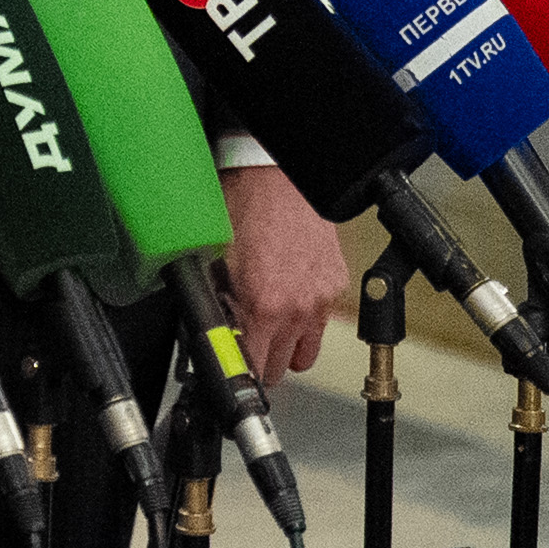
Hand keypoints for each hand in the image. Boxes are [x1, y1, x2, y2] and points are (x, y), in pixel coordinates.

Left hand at [217, 164, 346, 384]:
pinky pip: (320, 322)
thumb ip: (217, 307)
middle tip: (243, 341)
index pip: (255, 369)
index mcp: (262, 306)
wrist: (274, 176)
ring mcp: (320, 299)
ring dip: (285, 346)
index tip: (231, 370)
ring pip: (306, 353)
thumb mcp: (212, 263)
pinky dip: (304, 319)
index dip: (239, 371)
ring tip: (266, 326)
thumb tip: (214, 337)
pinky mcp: (336, 286)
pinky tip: (286, 298)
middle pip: (282, 368)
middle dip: (260, 359)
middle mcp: (297, 309)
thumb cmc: (239, 208)